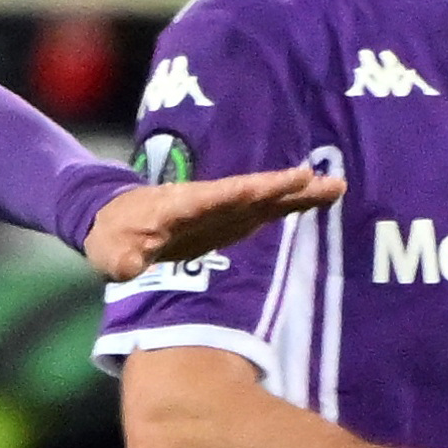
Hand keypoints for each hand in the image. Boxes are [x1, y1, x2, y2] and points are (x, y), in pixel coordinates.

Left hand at [82, 161, 343, 279]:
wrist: (114, 221)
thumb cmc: (113, 235)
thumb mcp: (110, 251)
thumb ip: (122, 258)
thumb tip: (128, 267)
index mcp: (186, 204)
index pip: (225, 195)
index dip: (255, 190)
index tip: (287, 180)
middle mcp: (211, 201)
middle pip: (255, 192)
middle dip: (289, 187)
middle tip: (327, 180)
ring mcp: (222, 210)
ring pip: (266, 200)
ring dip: (299, 194)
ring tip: (337, 187)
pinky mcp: (228, 221)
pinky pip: (265, 211)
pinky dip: (289, 206)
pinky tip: (316, 201)